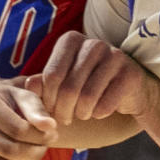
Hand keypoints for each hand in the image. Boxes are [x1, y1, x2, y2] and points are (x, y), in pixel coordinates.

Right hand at [0, 79, 57, 159]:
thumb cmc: (14, 101)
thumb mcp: (27, 97)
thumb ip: (38, 110)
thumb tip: (50, 126)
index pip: (18, 130)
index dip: (41, 136)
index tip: (53, 133)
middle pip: (8, 151)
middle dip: (35, 152)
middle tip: (46, 147)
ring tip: (36, 154)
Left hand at [32, 31, 159, 125]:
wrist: (128, 90)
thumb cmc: (88, 84)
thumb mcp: (62, 82)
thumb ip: (44, 83)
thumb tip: (29, 85)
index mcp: (72, 40)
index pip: (51, 76)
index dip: (48, 100)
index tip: (52, 109)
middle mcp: (94, 43)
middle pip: (68, 88)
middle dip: (63, 111)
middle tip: (65, 119)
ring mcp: (115, 56)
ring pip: (87, 98)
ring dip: (81, 114)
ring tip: (82, 114)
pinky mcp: (130, 74)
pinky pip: (105, 105)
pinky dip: (99, 114)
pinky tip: (100, 110)